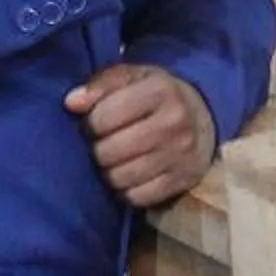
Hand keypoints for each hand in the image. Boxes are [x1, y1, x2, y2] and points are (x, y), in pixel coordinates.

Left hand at [65, 62, 217, 206]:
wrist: (203, 116)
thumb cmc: (157, 96)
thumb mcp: (133, 77)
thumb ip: (100, 85)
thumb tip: (71, 103)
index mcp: (160, 91)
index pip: (103, 118)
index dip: (89, 123)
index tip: (94, 123)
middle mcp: (175, 123)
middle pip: (109, 151)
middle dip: (97, 150)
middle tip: (101, 145)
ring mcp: (181, 155)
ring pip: (120, 177)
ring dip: (108, 172)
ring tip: (113, 161)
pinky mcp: (184, 180)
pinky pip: (138, 197)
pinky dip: (126, 190)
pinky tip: (128, 176)